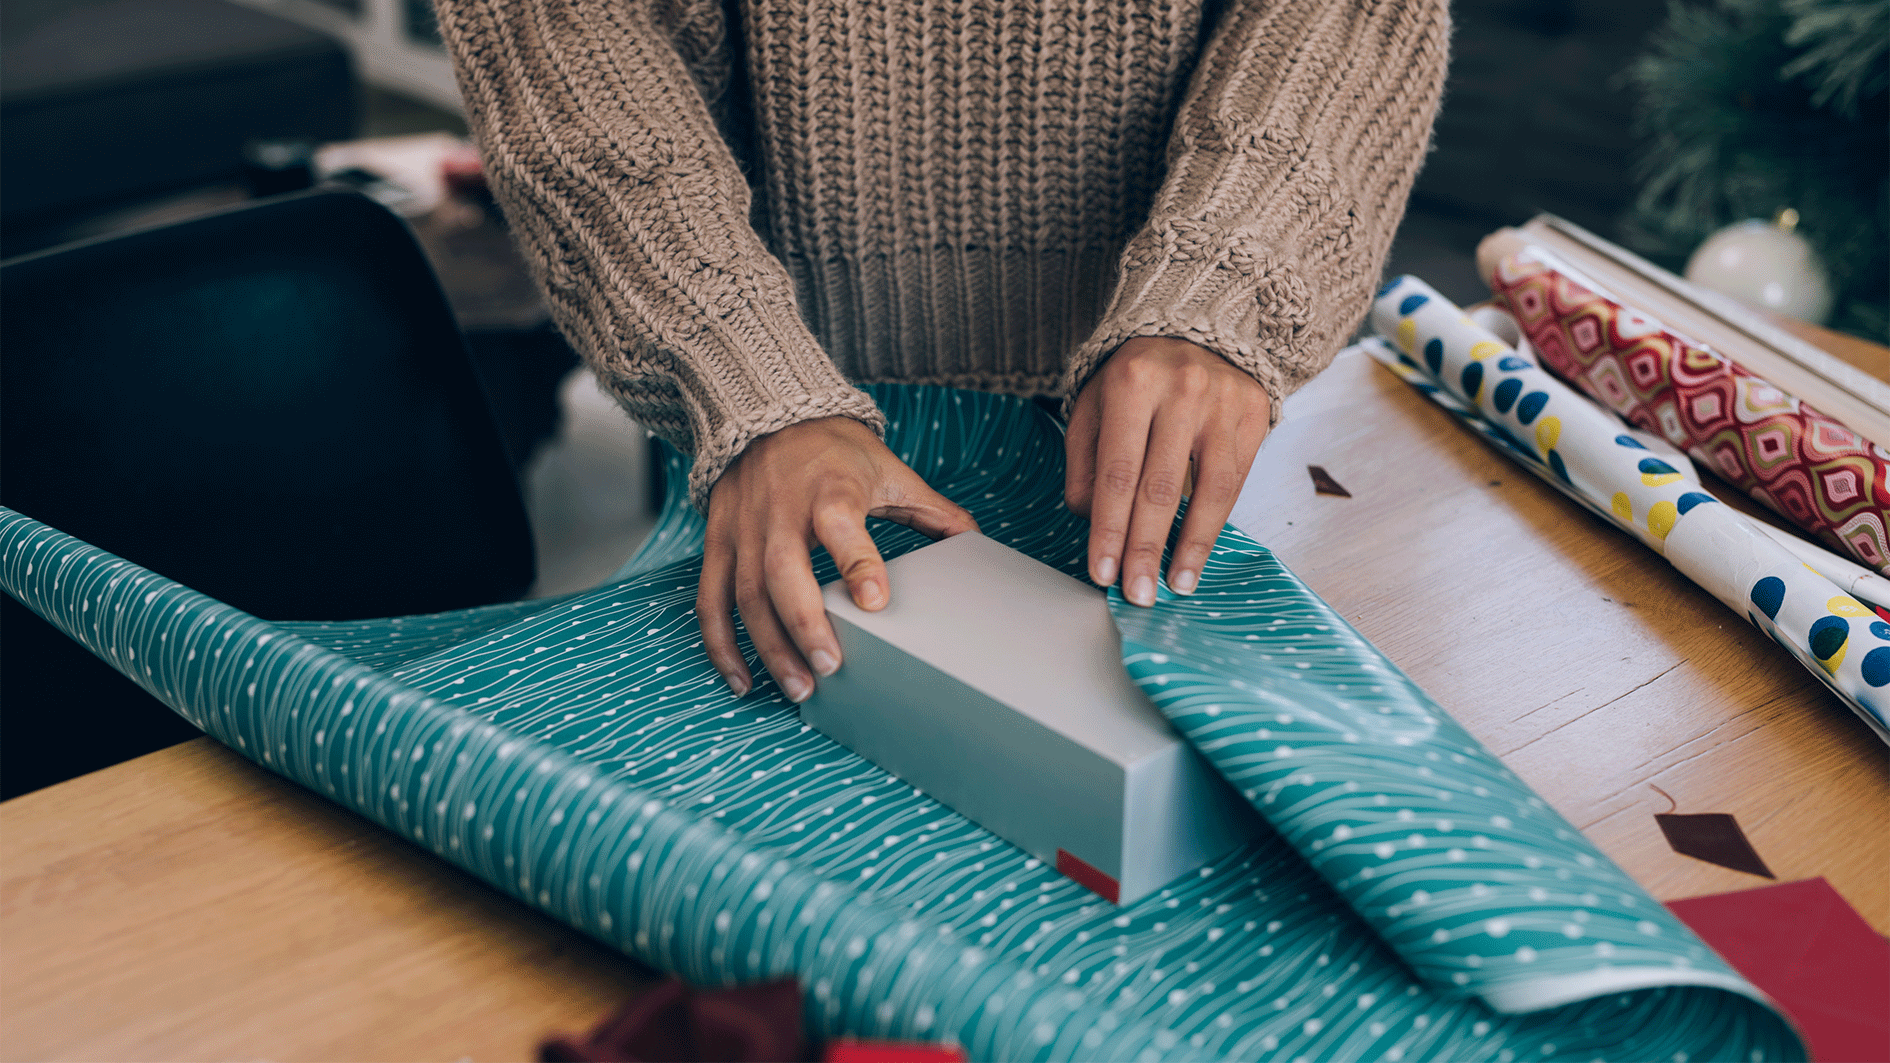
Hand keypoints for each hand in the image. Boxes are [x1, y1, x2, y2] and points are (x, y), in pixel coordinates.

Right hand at [698, 417, 978, 699]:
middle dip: (805, 625)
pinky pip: (711, 601)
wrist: (767, 415)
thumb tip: (974, 542)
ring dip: (771, 648)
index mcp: (830, 489)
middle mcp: (780, 511)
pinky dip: (721, 646)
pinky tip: (743, 680)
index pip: (841, 525)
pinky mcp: (718, 543)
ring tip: (801, 688)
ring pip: (747, 596)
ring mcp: (744, 530)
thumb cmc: (834, 449)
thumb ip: (930, 511)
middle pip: (783, 573)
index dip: (858, 563)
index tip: (876, 603)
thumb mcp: (888, 470)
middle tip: (832, 668)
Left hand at [1065, 337, 1270, 604]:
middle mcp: (1181, 390)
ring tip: (1175, 585)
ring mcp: (1223, 403)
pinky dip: (1215, 524)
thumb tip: (1092, 521)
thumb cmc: (1135, 378)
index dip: (1109, 529)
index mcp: (1132, 384)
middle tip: (1136, 593)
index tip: (1102, 572)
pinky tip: (1197, 554)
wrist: (1196, 327)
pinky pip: (1235, 482)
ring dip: (1190, 546)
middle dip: (1145, 548)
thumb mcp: (1094, 406)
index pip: (1117, 472)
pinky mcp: (1254, 414)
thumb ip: (1085, 463)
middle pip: (1160, 487)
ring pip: (1209, 490)